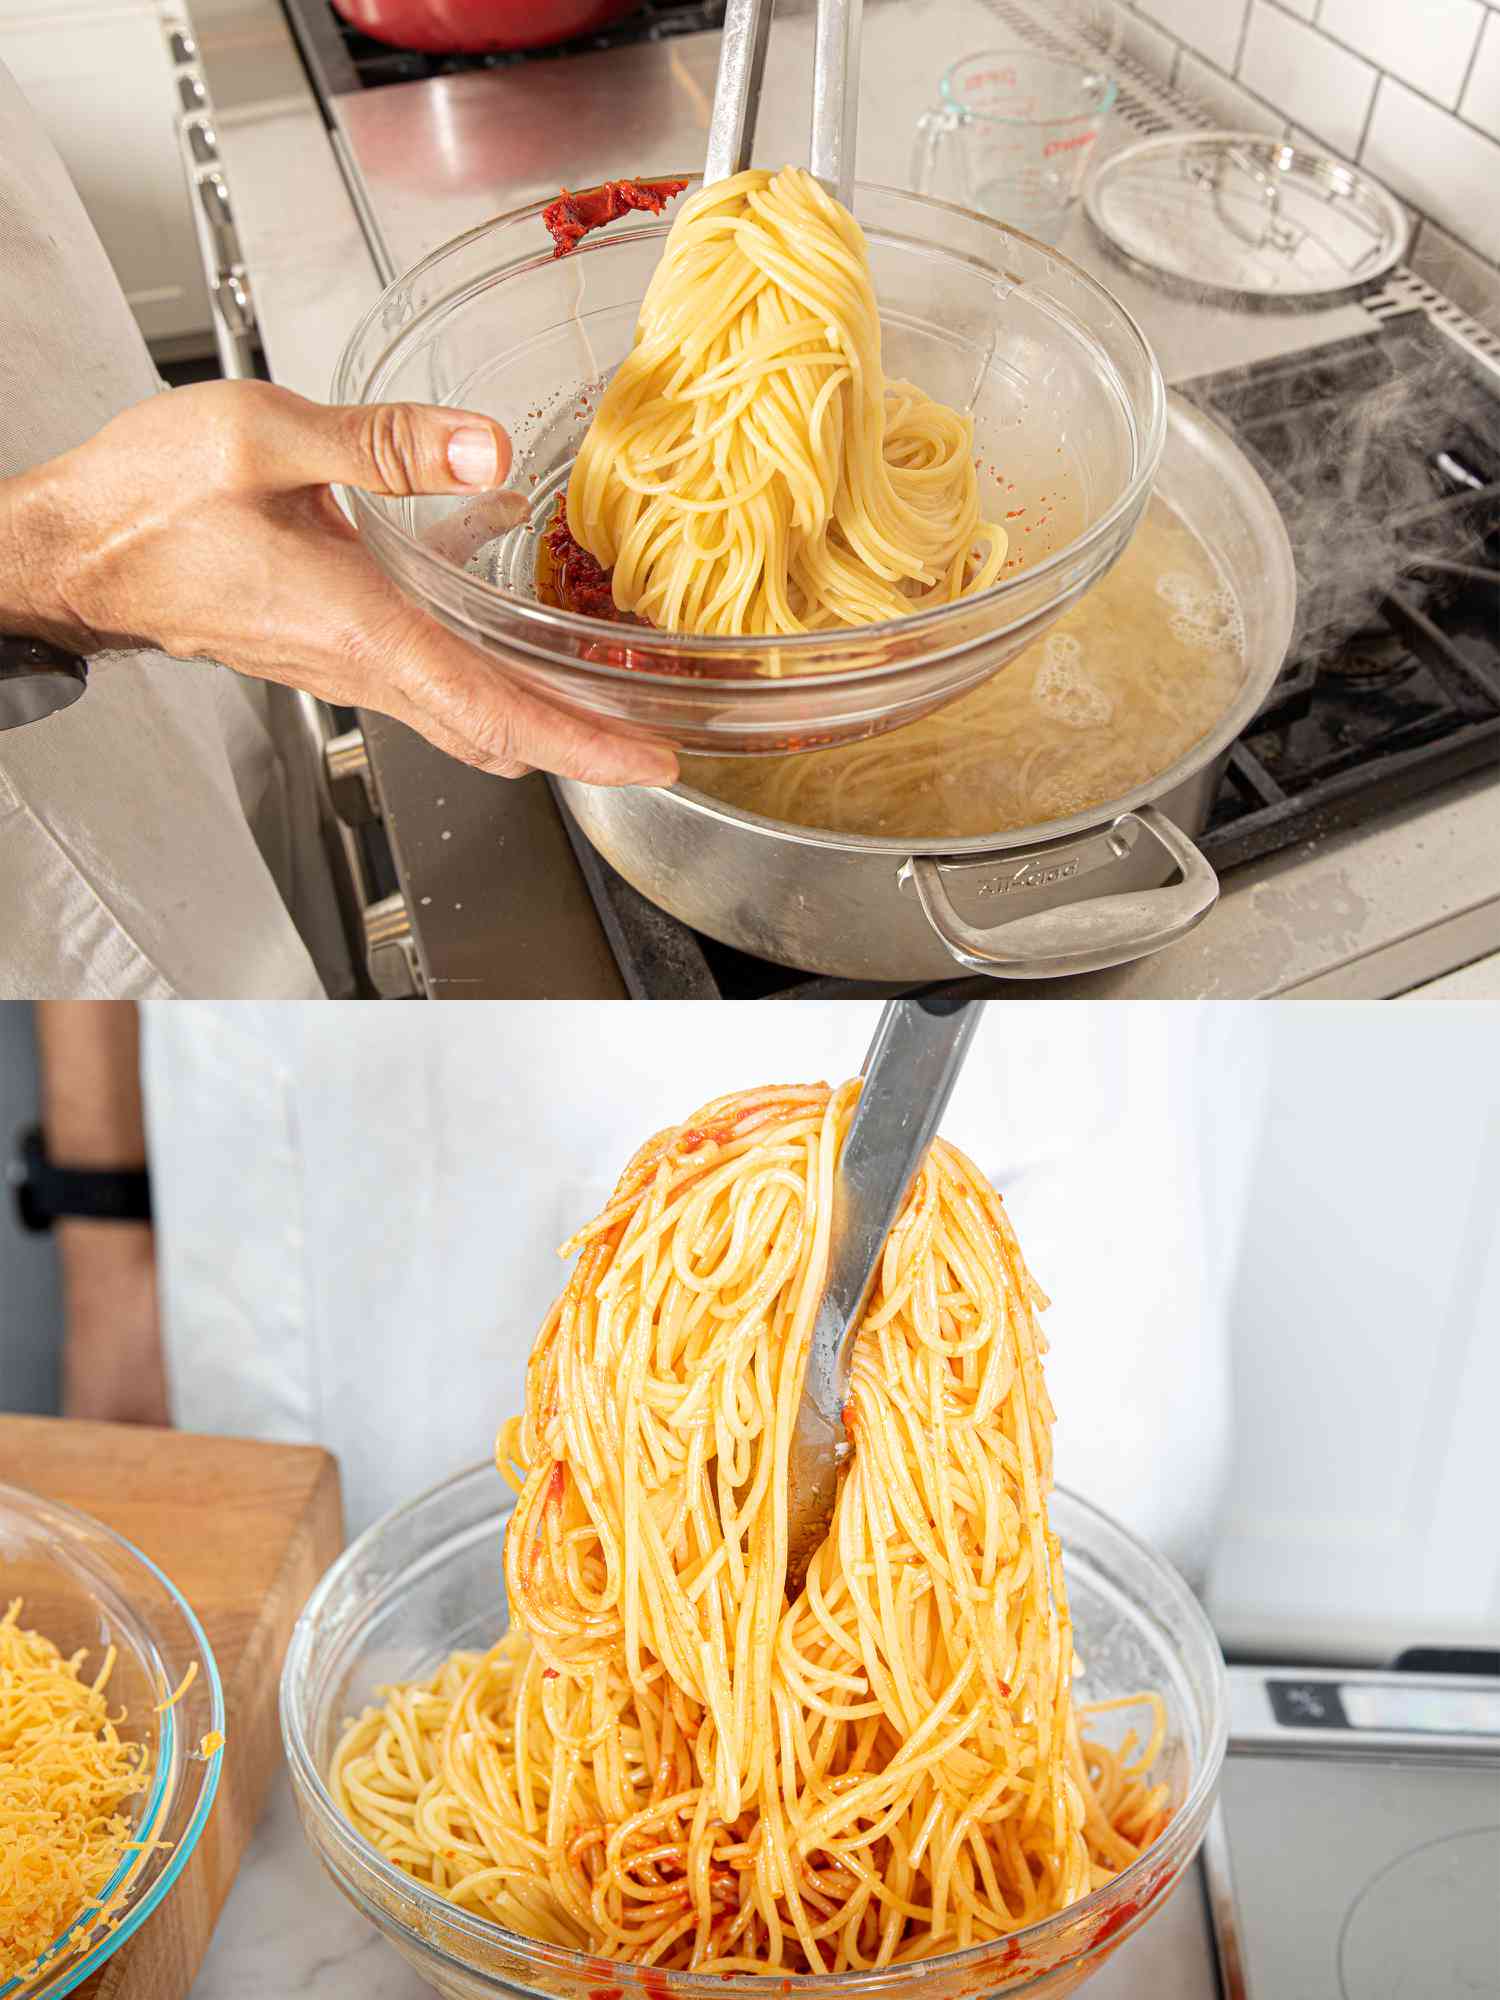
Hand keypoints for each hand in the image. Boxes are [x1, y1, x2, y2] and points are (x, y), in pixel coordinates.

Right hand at [0, 380, 676, 785]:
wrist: (75, 550)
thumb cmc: (145, 502)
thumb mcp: (265, 437)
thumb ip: (384, 443)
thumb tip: (487, 449)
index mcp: (362, 627)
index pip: (497, 711)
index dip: (584, 742)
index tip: (651, 758)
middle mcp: (362, 663)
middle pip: (496, 728)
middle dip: (581, 741)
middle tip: (654, 735)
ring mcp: (344, 663)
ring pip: (464, 710)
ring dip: (538, 708)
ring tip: (607, 685)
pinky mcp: (327, 644)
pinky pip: (425, 672)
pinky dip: (481, 660)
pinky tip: (500, 577)